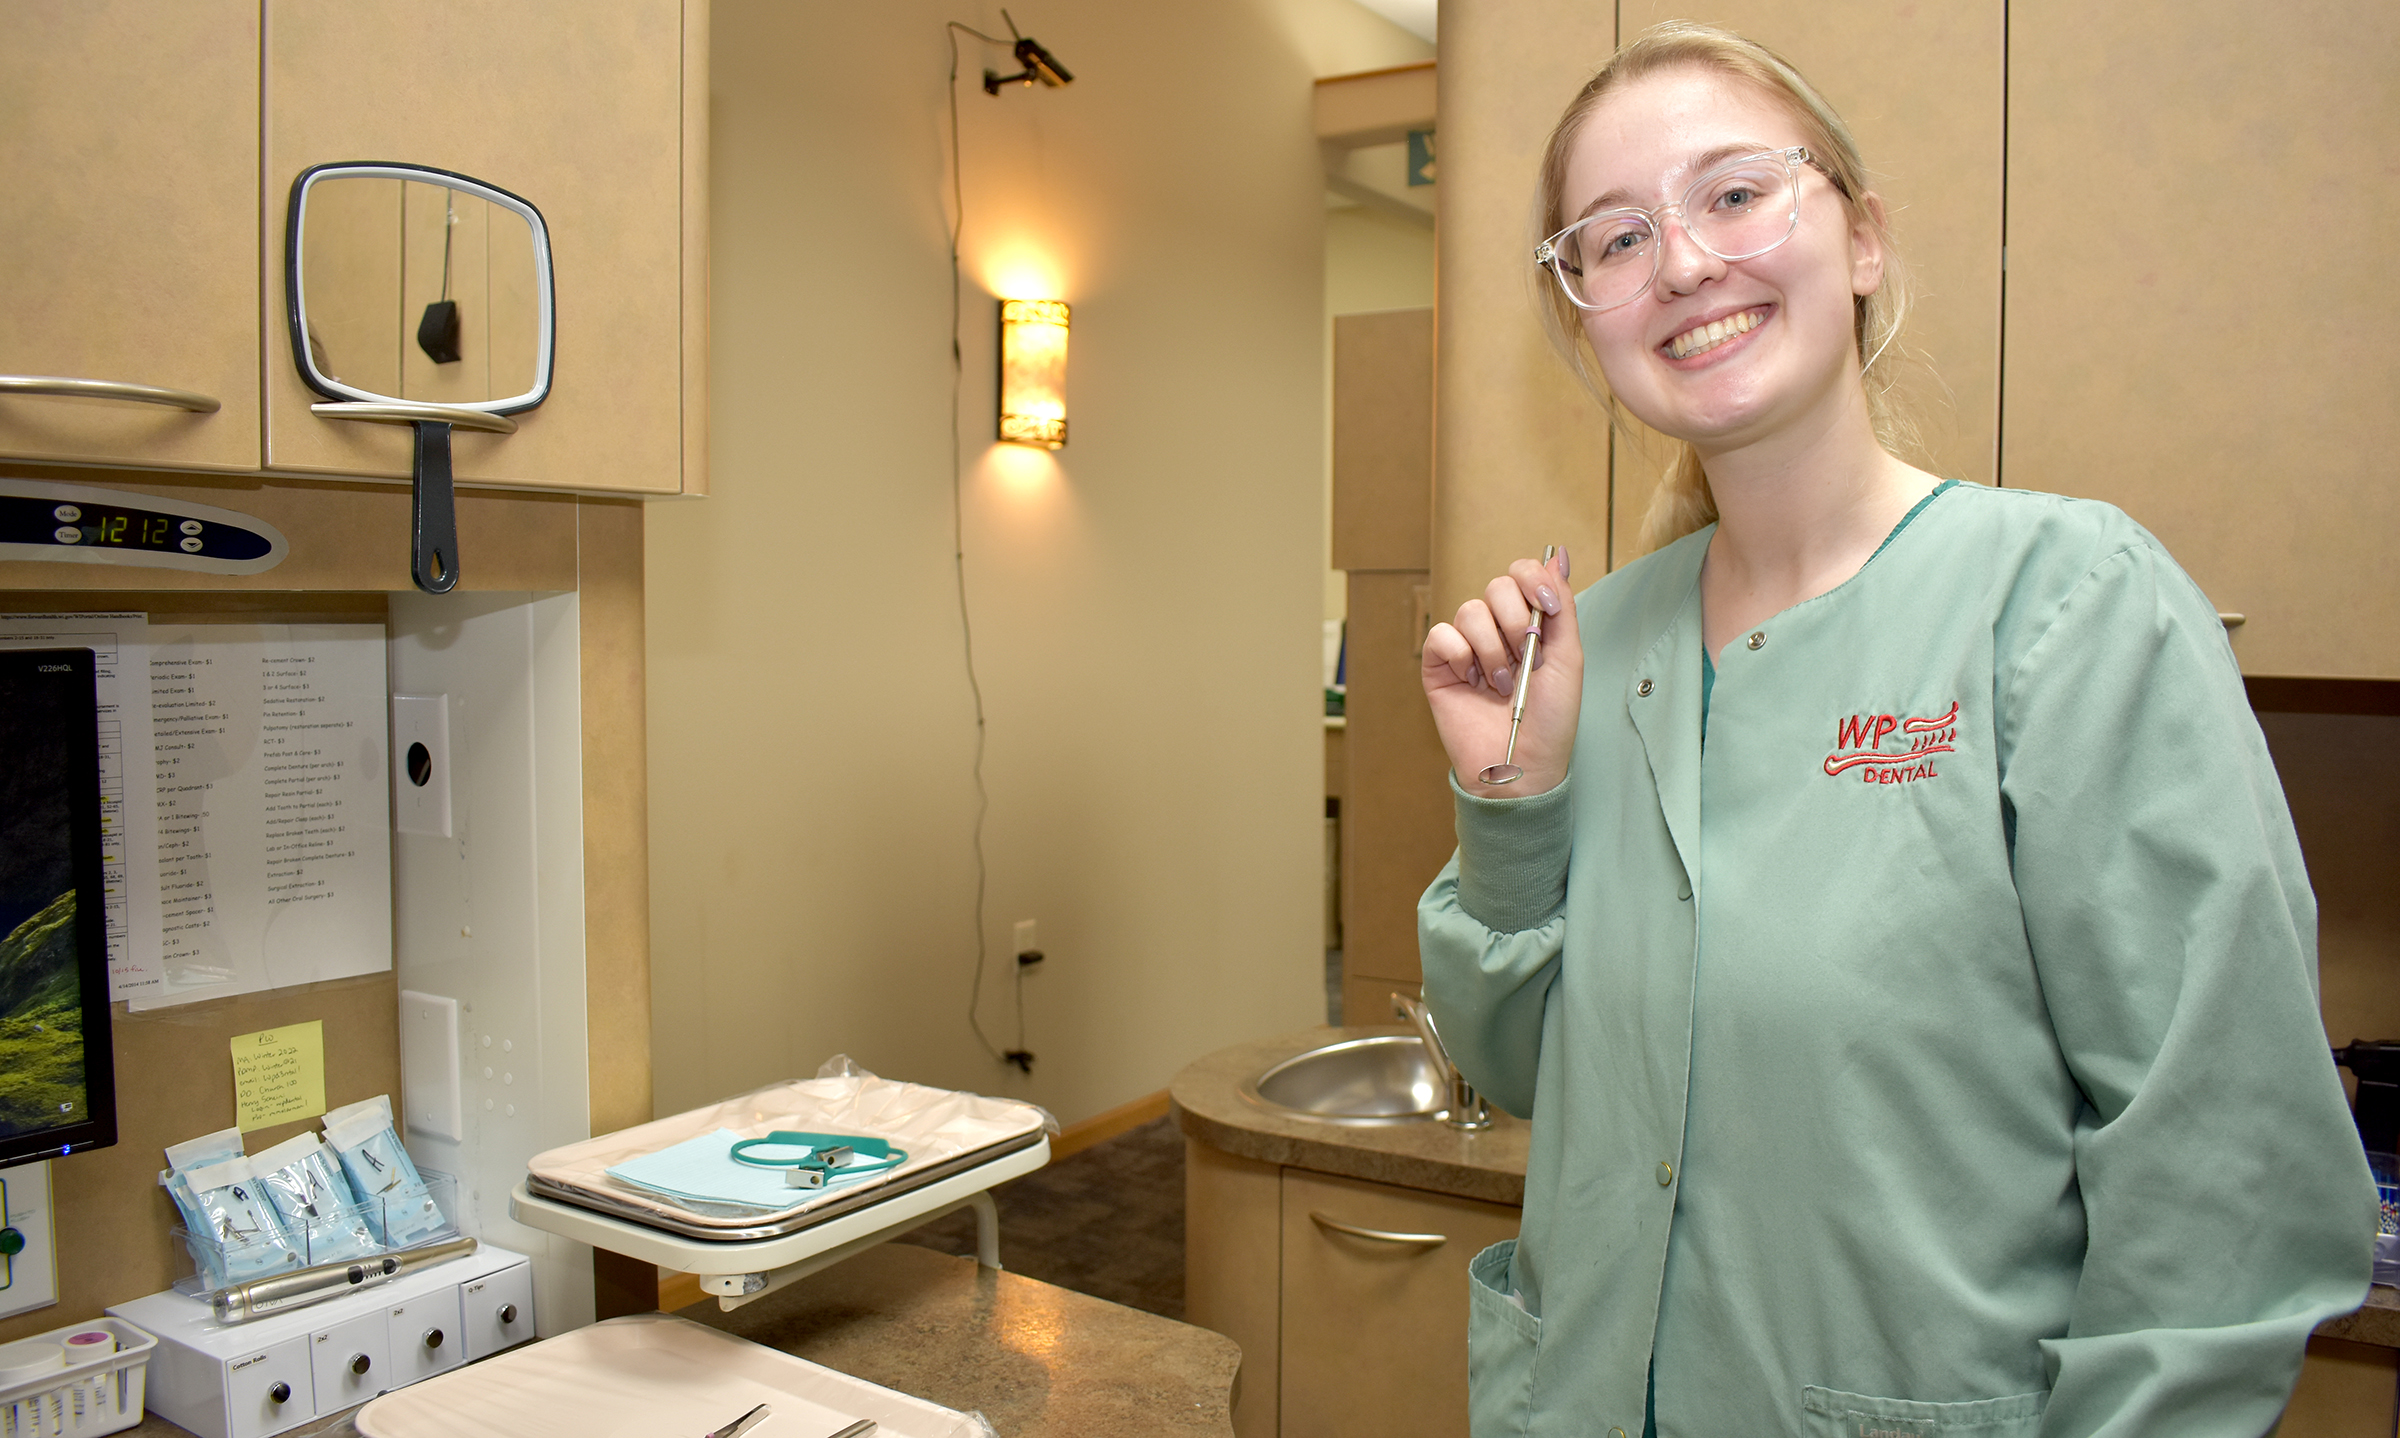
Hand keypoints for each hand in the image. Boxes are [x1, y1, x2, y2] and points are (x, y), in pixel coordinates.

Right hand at [1422, 548, 1580, 798]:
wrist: (1522, 764)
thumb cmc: (1551, 720)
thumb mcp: (1568, 658)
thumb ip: (1562, 606)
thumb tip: (1560, 554)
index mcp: (1530, 624)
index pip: (1522, 573)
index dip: (1533, 579)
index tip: (1547, 606)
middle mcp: (1497, 630)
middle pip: (1497, 586)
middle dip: (1516, 621)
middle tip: (1525, 658)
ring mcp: (1466, 647)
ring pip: (1470, 611)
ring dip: (1492, 650)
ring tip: (1501, 684)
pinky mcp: (1439, 666)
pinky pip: (1441, 636)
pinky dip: (1461, 657)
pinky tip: (1474, 683)